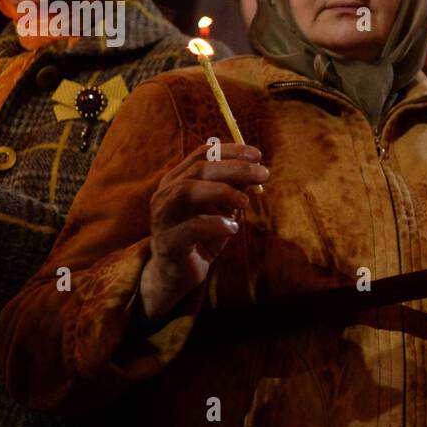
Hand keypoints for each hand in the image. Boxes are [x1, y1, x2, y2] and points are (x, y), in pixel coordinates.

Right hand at [139, 143, 268, 318]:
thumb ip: (233, 189)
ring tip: (245, 203)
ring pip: (187, 191)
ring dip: (222, 191)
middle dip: (235, 168)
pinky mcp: (168, 243)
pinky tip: (233, 229)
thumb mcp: (221, 209)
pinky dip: (217, 225)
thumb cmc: (201, 237)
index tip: (258, 155)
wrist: (176, 274)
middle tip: (263, 174)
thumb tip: (255, 169)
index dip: (231, 151)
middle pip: (198, 169)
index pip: (202, 154)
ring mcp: (163, 218)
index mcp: (176, 180)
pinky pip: (193, 227)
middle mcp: (165, 194)